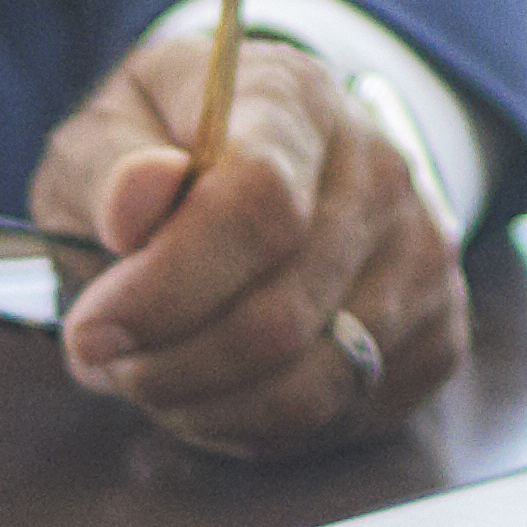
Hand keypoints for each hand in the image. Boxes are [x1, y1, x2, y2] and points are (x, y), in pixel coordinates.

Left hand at [29, 29, 462, 460]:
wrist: (268, 163)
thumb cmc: (168, 149)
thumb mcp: (107, 130)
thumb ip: (107, 165)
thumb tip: (135, 201)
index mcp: (296, 99)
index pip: (259, 204)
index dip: (168, 287)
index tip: (90, 329)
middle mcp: (382, 173)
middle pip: (281, 314)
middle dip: (170, 364)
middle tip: (104, 363)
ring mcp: (422, 256)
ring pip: (313, 385)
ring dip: (206, 406)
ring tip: (148, 377)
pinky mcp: (437, 332)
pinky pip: (340, 417)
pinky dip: (255, 426)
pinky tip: (210, 389)